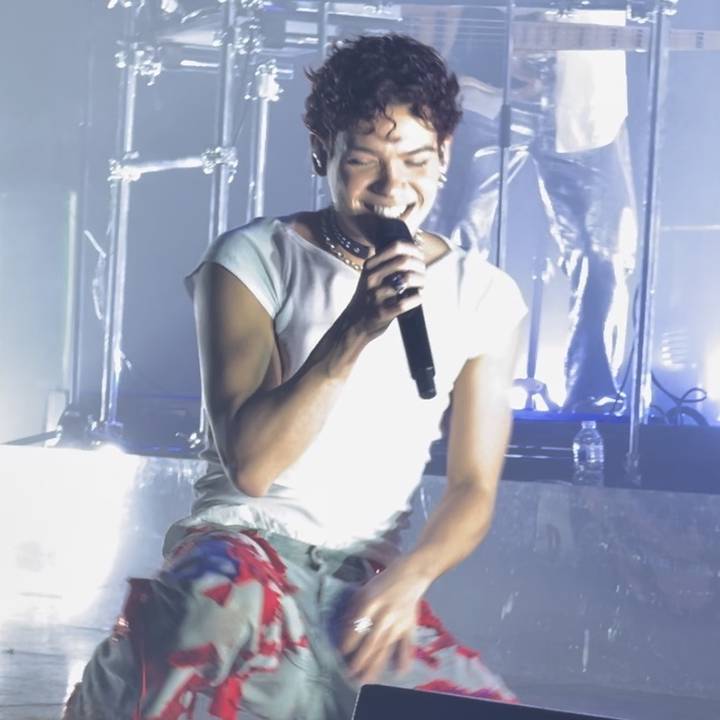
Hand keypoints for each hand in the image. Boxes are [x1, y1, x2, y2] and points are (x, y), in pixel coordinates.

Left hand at [339, 560, 429, 683]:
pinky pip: (407, 645)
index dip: (348, 642)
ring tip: (366, 680)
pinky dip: (404, 658)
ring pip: (385, 647)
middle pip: (370, 642)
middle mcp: (385, 614)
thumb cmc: (383, 582)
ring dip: (375, 665)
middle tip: (349, 675)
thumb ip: (354, 610)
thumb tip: (344, 632)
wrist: (411, 573)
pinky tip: (399, 672)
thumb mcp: (363, 590)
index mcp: (370, 602)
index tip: (340, 654)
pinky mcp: (410, 626)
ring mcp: (399, 622)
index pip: (357, 627)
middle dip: (359, 660)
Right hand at [345, 240, 425, 341]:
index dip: (414, 250)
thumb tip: (412, 250)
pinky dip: (416, 299)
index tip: (420, 258)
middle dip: (420, 267)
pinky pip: (404, 303)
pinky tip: (419, 297)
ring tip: (422, 286)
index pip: (396, 247)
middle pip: (403, 261)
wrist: (353, 325)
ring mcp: (375, 295)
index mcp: (370, 266)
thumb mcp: (371, 277)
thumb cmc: (368, 299)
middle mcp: (371, 278)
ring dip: (420, 282)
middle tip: (424, 274)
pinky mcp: (381, 313)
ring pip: (406, 280)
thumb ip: (386, 264)